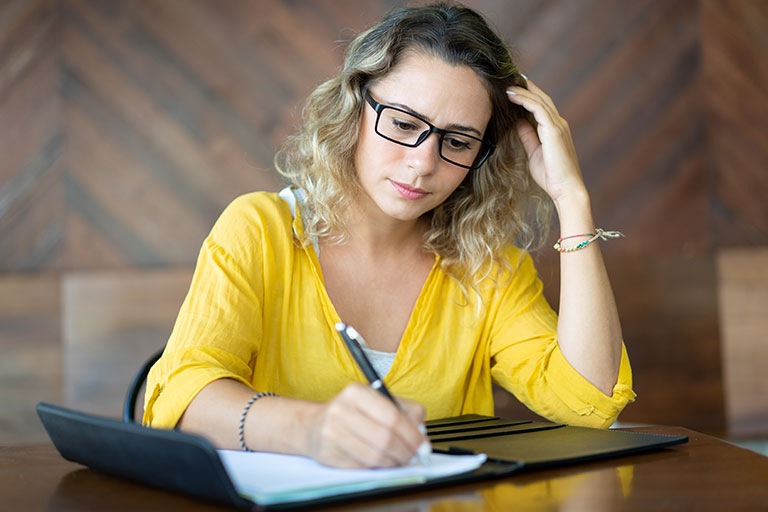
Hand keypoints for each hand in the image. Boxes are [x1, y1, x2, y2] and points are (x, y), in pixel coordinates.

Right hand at [303, 383, 426, 467]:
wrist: (314, 426)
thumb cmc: (352, 413)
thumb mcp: (377, 401)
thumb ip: (405, 410)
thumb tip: (421, 432)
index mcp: (356, 392)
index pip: (393, 416)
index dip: (412, 434)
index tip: (423, 444)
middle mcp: (341, 410)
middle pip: (385, 438)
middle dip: (406, 451)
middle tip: (414, 456)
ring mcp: (332, 433)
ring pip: (375, 456)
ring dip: (393, 462)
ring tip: (398, 459)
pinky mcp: (328, 454)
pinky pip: (362, 466)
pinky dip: (377, 467)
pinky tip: (380, 462)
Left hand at [506, 79, 587, 205]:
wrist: (566, 189)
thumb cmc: (551, 176)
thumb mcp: (534, 152)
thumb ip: (528, 136)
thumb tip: (518, 122)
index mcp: (554, 129)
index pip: (541, 105)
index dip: (528, 94)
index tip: (513, 87)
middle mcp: (558, 124)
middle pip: (541, 98)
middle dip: (526, 86)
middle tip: (510, 77)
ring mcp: (558, 126)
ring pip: (539, 100)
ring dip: (522, 91)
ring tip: (507, 84)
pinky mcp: (554, 131)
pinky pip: (538, 109)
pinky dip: (525, 100)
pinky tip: (512, 96)